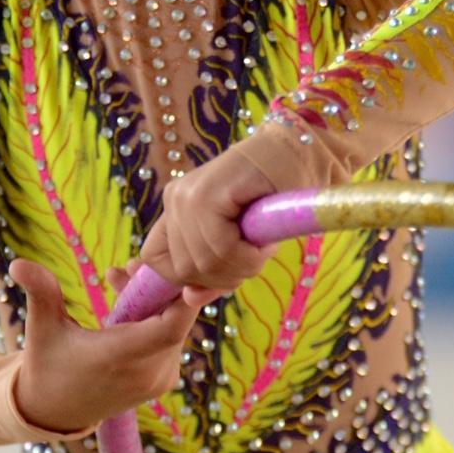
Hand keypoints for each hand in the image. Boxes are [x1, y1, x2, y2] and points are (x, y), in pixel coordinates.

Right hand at [7, 257, 221, 433]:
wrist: (54, 411)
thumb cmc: (47, 364)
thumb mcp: (42, 327)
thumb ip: (40, 292)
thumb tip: (18, 263)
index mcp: (120, 357)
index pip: (172, 325)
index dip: (180, 294)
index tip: (163, 264)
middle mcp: (146, 373)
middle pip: (174, 318)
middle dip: (155, 287)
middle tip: (126, 267)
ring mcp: (158, 380)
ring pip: (173, 327)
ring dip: (153, 301)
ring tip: (117, 280)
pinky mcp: (162, 381)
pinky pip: (170, 340)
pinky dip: (155, 319)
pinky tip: (125, 304)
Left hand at [127, 144, 282, 302]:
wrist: (297, 152)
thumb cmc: (271, 198)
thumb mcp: (237, 243)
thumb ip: (212, 271)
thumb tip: (190, 300)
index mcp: (175, 208)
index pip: (156, 260)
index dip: (186, 278)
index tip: (222, 274)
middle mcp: (175, 199)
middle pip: (183, 270)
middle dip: (223, 276)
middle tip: (253, 258)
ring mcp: (188, 195)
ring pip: (203, 263)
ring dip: (241, 267)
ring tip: (262, 247)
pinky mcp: (208, 194)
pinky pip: (221, 248)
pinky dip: (248, 257)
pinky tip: (265, 243)